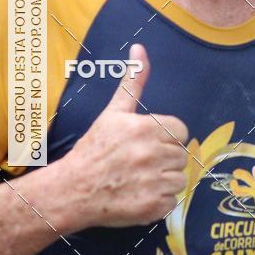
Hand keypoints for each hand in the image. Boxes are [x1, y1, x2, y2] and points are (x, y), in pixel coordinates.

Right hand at [58, 43, 188, 230]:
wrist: (73, 189)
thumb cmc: (93, 149)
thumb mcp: (113, 112)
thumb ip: (132, 81)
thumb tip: (139, 48)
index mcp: (145, 129)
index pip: (181, 131)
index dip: (167, 137)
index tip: (148, 143)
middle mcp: (152, 154)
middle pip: (181, 156)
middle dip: (164, 159)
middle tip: (139, 163)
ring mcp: (153, 182)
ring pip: (180, 180)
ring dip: (164, 181)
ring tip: (140, 179)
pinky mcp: (152, 207)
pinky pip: (172, 202)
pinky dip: (159, 201)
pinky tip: (139, 194)